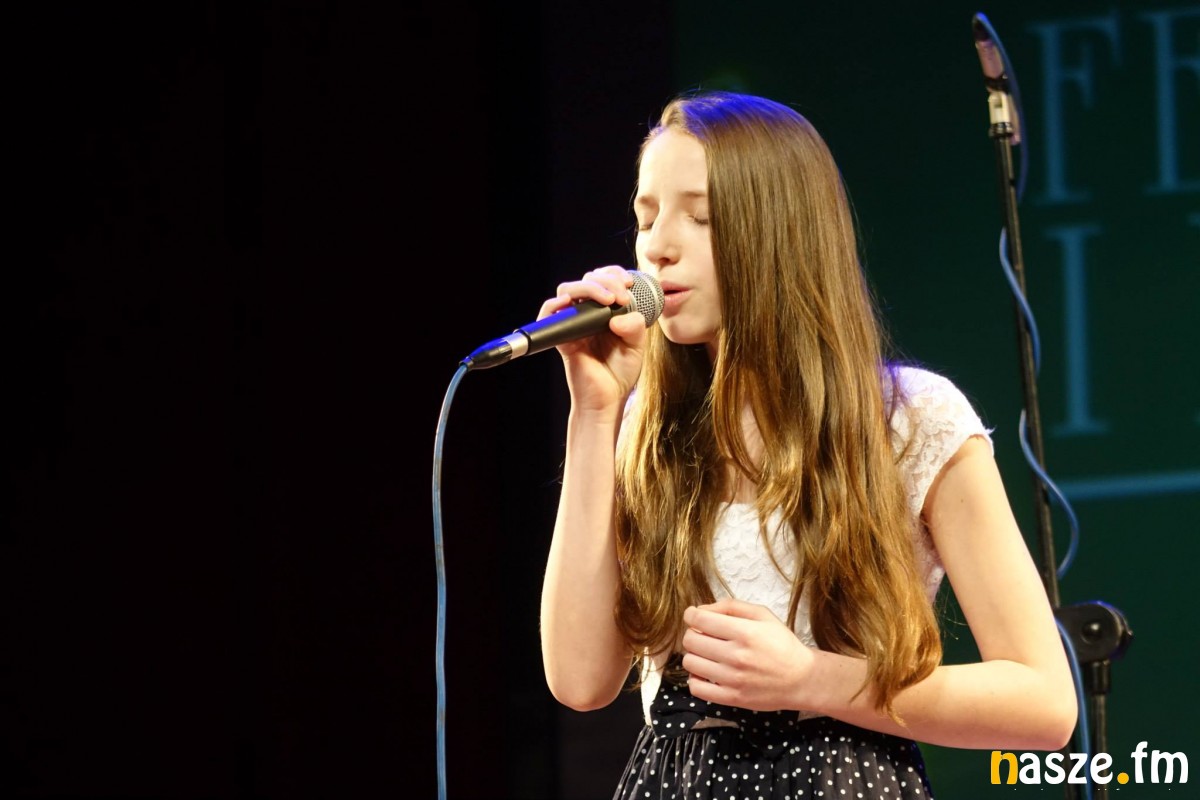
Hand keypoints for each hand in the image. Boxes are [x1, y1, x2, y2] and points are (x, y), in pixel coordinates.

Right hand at [539, 266, 649, 411]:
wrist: (608, 400)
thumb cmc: (620, 373)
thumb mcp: (636, 345)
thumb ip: (635, 326)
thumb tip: (618, 316)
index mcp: (604, 311)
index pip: (603, 280)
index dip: (613, 274)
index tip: (628, 283)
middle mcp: (586, 314)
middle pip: (586, 279)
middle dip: (606, 280)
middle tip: (622, 295)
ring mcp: (572, 324)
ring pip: (568, 289)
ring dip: (588, 287)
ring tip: (608, 299)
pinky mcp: (561, 337)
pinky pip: (548, 314)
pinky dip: (555, 305)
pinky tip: (571, 303)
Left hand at [680, 598, 815, 711]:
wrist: (801, 679)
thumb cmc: (782, 644)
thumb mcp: (763, 615)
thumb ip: (731, 606)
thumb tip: (700, 609)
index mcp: (745, 632)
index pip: (699, 619)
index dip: (690, 614)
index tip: (693, 616)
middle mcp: (736, 656)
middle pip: (690, 640)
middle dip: (693, 633)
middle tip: (703, 635)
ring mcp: (733, 679)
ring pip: (690, 663)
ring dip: (694, 655)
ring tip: (706, 654)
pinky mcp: (732, 698)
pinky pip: (696, 689)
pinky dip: (695, 679)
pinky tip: (706, 673)